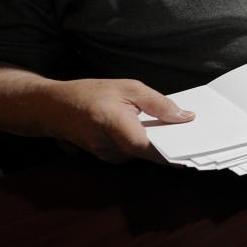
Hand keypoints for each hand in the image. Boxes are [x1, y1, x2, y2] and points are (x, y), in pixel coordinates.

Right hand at [47, 78, 194, 163]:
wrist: (53, 108)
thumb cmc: (90, 93)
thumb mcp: (128, 88)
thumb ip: (158, 103)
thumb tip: (184, 117)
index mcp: (113, 125)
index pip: (147, 147)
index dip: (171, 150)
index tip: (192, 148)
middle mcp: (109, 147)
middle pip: (148, 152)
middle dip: (170, 144)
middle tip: (192, 134)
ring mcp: (107, 156)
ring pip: (142, 154)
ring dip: (157, 143)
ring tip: (173, 128)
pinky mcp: (107, 157)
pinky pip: (133, 153)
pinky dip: (144, 143)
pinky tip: (151, 131)